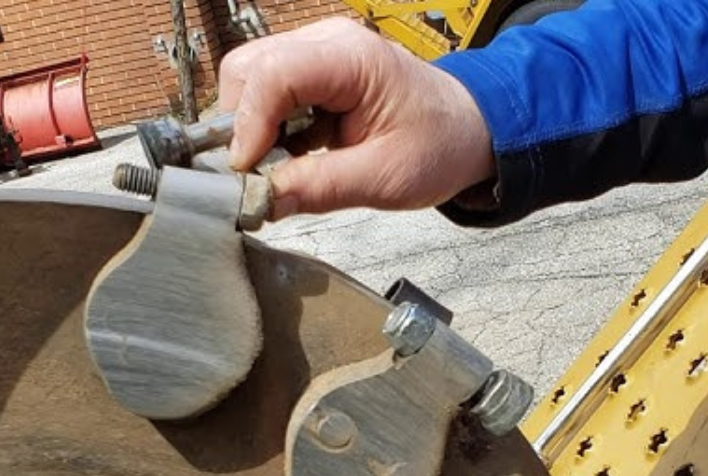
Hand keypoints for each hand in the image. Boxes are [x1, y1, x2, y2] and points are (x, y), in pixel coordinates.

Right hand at [218, 19, 494, 217]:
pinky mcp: (312, 73)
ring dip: (251, 129)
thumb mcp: (383, 178)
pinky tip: (289, 156)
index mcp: (352, 59)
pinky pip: (267, 94)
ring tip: (275, 168)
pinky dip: (265, 129)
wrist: (467, 130)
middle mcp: (328, 43)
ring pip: (249, 80)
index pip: (273, 75)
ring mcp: (317, 53)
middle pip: (248, 70)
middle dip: (240, 126)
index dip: (248, 125)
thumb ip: (319, 188)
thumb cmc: (439, 144)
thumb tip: (261, 201)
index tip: (244, 171)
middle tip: (252, 175)